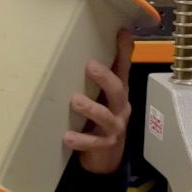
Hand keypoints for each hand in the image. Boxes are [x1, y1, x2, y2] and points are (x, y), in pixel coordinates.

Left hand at [66, 28, 132, 174]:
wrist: (108, 158)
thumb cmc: (102, 119)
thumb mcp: (104, 96)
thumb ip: (101, 76)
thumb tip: (93, 45)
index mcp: (119, 92)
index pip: (124, 68)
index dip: (124, 51)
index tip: (121, 33)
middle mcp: (120, 107)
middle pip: (117, 90)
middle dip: (105, 77)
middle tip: (89, 66)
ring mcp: (114, 127)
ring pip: (105, 116)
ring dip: (90, 108)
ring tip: (75, 101)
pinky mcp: (104, 145)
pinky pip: (93, 143)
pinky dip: (80, 140)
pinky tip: (67, 137)